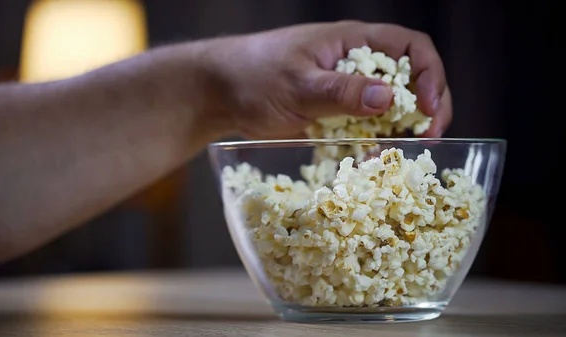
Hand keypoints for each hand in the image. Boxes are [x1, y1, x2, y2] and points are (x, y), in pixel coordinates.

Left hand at [206, 20, 450, 138]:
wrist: (219, 94)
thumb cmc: (252, 76)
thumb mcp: (297, 84)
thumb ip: (341, 91)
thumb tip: (390, 97)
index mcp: (351, 43)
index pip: (410, 48)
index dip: (431, 74)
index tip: (430, 108)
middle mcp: (355, 65)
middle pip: (410, 79)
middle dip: (426, 107)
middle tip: (427, 139)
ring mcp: (345, 91)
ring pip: (390, 108)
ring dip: (402, 130)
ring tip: (402, 155)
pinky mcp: (334, 115)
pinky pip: (365, 128)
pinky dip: (374, 143)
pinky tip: (371, 159)